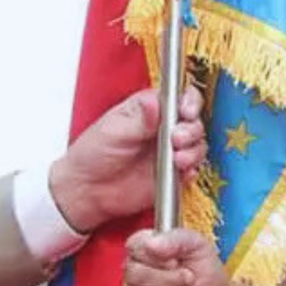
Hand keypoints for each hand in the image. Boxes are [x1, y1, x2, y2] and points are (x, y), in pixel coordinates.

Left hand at [49, 87, 206, 233]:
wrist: (87, 190)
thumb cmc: (93, 154)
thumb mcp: (114, 130)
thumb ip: (139, 117)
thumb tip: (155, 102)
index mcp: (149, 109)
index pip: (179, 96)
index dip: (188, 101)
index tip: (185, 111)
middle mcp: (163, 128)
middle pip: (194, 120)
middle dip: (191, 129)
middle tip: (176, 138)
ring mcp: (170, 150)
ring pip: (197, 144)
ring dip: (194, 150)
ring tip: (178, 158)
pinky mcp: (173, 173)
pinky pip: (194, 168)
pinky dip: (192, 169)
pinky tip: (180, 171)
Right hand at [122, 228, 271, 285]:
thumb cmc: (205, 273)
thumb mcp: (198, 246)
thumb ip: (176, 238)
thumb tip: (150, 243)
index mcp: (145, 248)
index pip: (134, 247)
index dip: (157, 258)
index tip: (176, 261)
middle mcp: (134, 270)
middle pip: (135, 275)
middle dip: (170, 280)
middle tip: (189, 280)